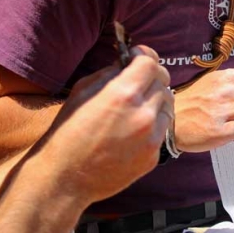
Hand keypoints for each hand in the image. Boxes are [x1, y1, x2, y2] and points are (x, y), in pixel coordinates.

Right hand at [43, 46, 172, 202]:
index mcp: (123, 94)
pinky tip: (135, 128)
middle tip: (138, 79)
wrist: (66, 178)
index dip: (143, 55)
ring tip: (138, 104)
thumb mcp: (82, 91)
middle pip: (163, 81)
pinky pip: (162, 130)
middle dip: (150, 76)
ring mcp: (151, 137)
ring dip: (156, 99)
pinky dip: (153, 124)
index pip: (150, 62)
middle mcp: (142, 114)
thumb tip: (126, 63)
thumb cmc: (68, 131)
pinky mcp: (154, 156)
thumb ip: (109, 74)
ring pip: (168, 105)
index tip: (136, 57)